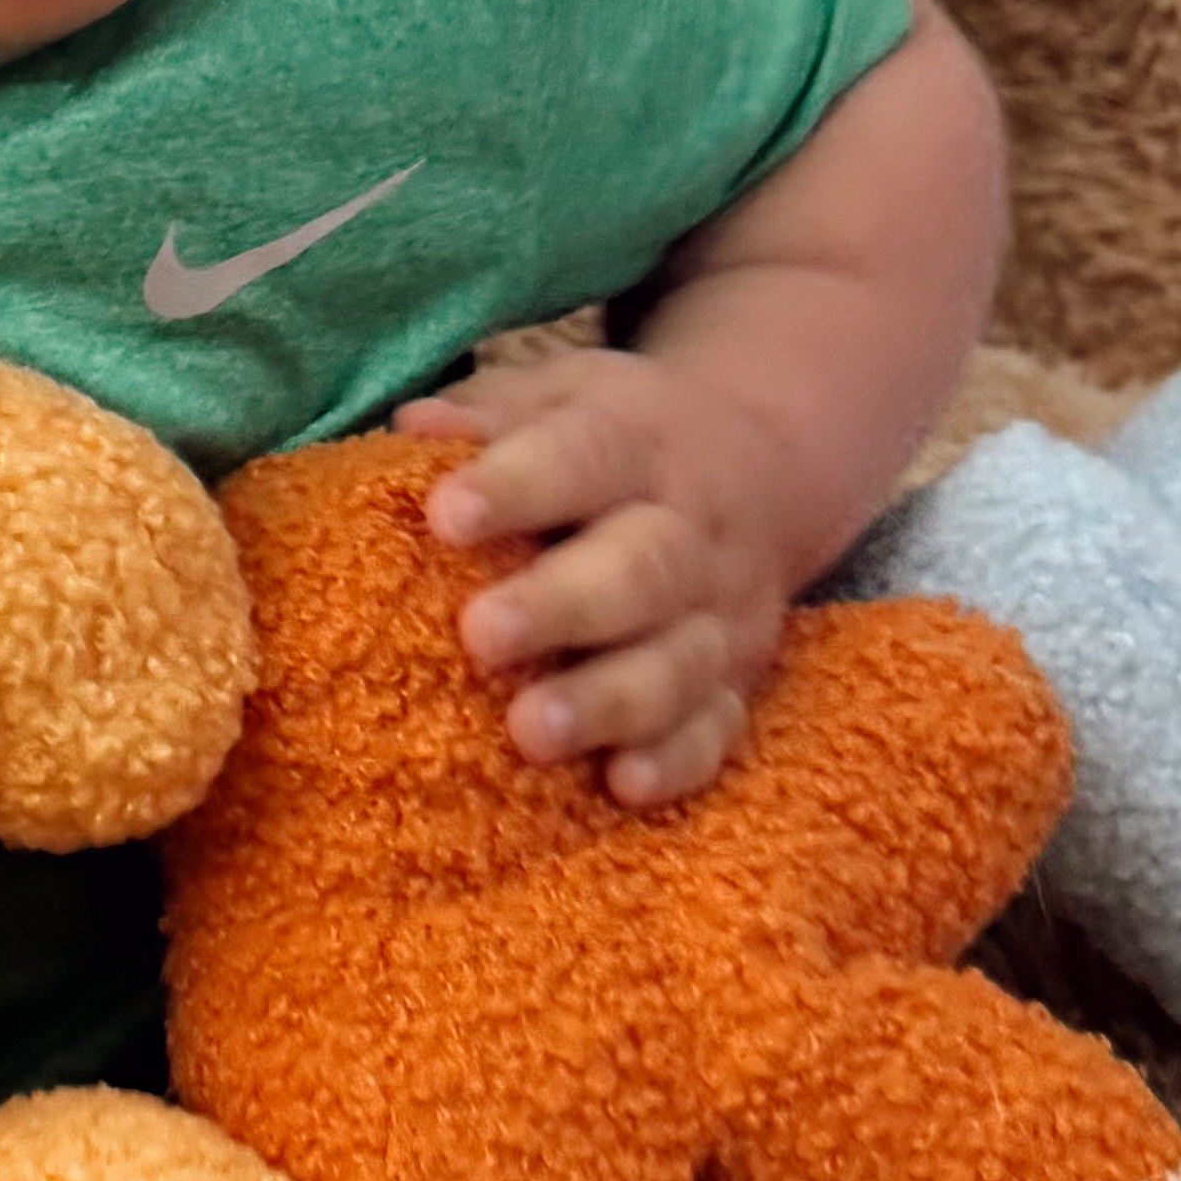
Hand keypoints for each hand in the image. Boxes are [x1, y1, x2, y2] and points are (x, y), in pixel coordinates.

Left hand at [387, 351, 800, 809]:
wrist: (764, 465)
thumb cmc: (617, 437)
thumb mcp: (562, 395)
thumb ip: (491, 413)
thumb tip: (416, 429)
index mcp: (638, 445)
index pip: (583, 457)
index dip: (516, 486)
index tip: (446, 515)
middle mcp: (689, 533)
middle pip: (639, 571)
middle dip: (561, 607)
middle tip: (480, 636)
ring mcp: (721, 615)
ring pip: (676, 663)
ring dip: (607, 702)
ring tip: (529, 733)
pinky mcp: (737, 683)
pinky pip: (717, 729)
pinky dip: (677, 761)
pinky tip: (624, 785)